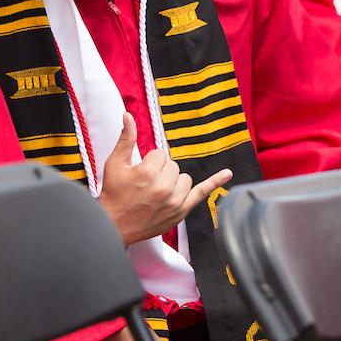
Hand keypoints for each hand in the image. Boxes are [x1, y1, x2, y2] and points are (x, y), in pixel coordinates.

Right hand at [98, 114, 232, 245]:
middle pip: (172, 165)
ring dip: (173, 180)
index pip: (159, 154)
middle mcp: (163, 187)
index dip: (148, 161)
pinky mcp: (181, 212)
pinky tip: (227, 173)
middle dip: (160, 170)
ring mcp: (174, 201)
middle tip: (145, 183)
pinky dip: (215, 182)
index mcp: (147, 173)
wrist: (114, 225)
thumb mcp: (115, 163)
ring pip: (184, 177)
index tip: (139, 171)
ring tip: (158, 190)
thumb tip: (128, 115)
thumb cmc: (112, 194)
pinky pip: (202, 193)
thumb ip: (125, 138)